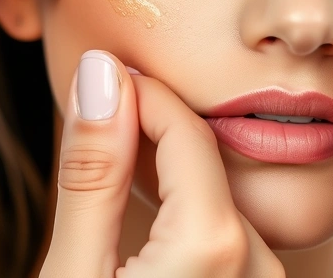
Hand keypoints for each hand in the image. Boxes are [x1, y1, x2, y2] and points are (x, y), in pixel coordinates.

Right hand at [39, 51, 283, 277]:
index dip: (139, 92)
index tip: (99, 74)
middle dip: (153, 128)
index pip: (185, 132)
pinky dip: (188, 219)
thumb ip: (92, 179)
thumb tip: (99, 78)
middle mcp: (258, 265)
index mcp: (215, 246)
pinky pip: (229, 242)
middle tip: (101, 103)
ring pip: (218, 201)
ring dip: (172, 174)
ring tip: (118, 152)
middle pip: (207, 164)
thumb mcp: (73, 273)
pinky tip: (150, 219)